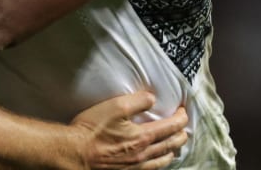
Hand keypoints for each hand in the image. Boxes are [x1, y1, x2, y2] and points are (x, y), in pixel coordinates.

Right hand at [71, 91, 188, 168]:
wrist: (76, 152)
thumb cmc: (92, 129)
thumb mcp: (114, 107)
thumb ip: (137, 101)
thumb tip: (152, 98)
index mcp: (143, 136)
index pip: (171, 127)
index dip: (180, 118)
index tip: (183, 111)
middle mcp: (144, 153)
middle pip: (171, 144)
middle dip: (181, 134)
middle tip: (184, 127)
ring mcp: (136, 164)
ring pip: (164, 159)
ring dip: (173, 150)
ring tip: (176, 145)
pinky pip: (152, 169)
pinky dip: (160, 163)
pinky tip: (157, 160)